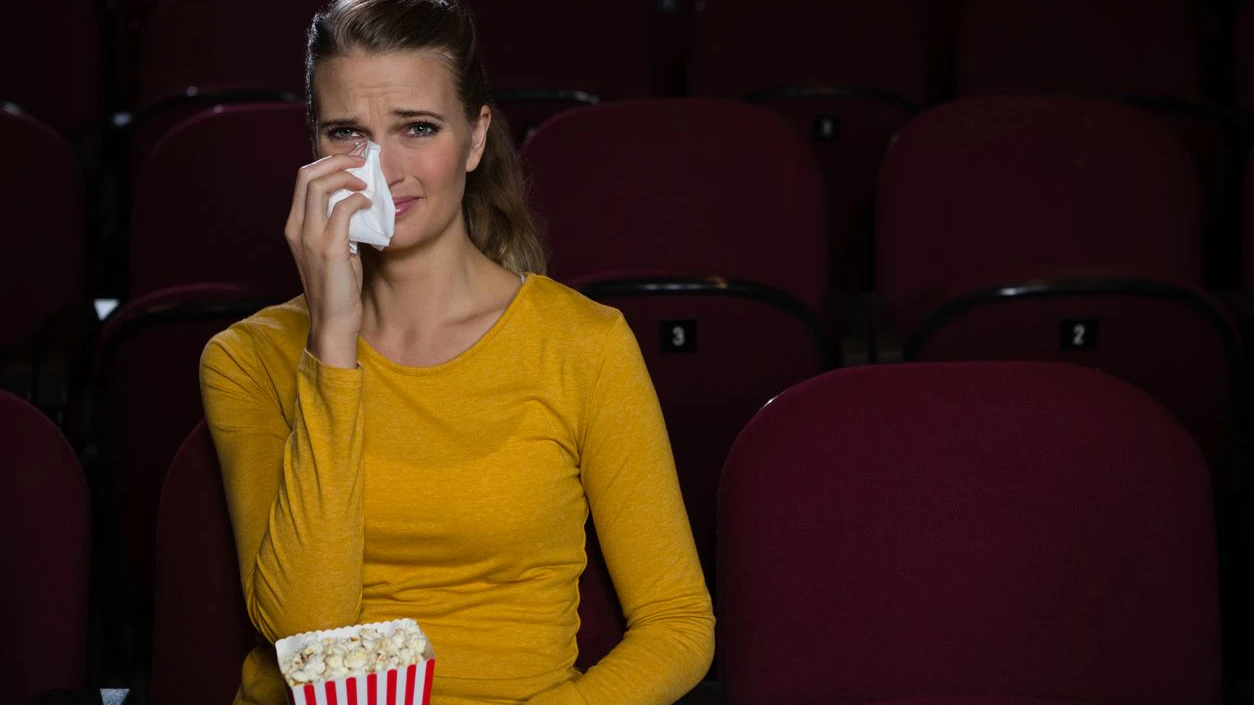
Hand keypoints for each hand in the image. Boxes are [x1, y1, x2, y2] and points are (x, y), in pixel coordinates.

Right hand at [285, 152, 370, 367]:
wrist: (333, 321)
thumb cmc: (337, 287)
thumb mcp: (333, 249)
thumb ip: (337, 225)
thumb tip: (356, 202)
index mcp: (294, 226)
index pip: (302, 178)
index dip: (327, 163)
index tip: (352, 161)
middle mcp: (297, 228)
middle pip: (307, 174)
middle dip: (337, 161)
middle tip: (362, 162)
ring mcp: (310, 238)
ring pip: (320, 185)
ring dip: (347, 176)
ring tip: (366, 181)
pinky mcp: (329, 249)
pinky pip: (343, 209)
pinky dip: (358, 199)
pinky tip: (370, 203)